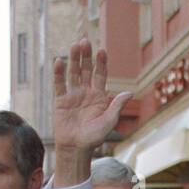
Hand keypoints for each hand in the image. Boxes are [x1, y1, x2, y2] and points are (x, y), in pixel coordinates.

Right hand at [52, 39, 131, 182]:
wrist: (76, 148)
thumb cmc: (94, 137)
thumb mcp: (109, 121)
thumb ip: (117, 106)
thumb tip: (129, 92)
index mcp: (99, 97)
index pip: (100, 75)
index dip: (101, 63)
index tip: (102, 50)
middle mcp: (86, 93)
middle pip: (86, 70)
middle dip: (86, 56)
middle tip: (85, 41)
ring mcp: (73, 95)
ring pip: (73, 73)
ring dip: (74, 59)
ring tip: (75, 45)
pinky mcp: (60, 100)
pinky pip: (59, 84)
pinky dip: (59, 73)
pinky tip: (59, 61)